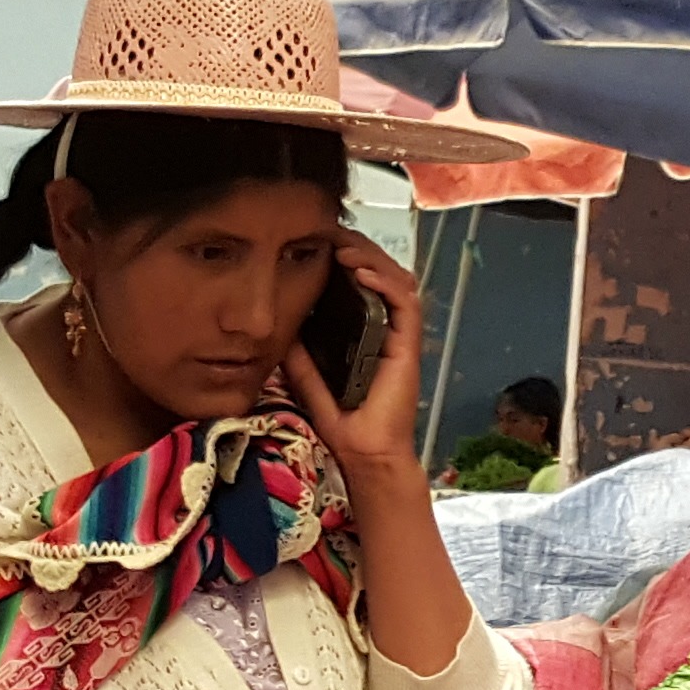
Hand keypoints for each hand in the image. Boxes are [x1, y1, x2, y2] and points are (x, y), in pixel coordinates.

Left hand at [280, 228, 427, 475]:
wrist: (366, 454)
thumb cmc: (344, 422)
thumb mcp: (309, 380)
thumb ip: (299, 355)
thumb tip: (282, 325)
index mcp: (368, 332)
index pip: (364, 283)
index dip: (347, 258)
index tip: (321, 243)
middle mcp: (387, 329)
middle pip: (382, 273)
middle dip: (358, 248)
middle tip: (331, 234)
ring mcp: (400, 336)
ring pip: (396, 279)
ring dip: (371, 258)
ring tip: (343, 248)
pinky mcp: (408, 345)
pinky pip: (404, 302)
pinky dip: (385, 282)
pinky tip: (361, 272)